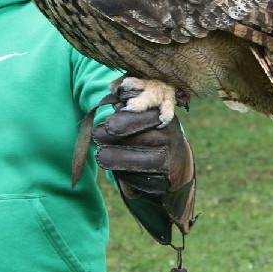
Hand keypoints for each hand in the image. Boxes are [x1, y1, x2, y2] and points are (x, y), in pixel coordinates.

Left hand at [93, 94, 196, 242]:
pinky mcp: (165, 181)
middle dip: (118, 140)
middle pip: (145, 139)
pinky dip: (128, 178)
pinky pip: (146, 181)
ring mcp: (170, 161)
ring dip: (119, 159)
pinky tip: (116, 171)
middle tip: (97, 138)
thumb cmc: (149, 131)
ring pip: (144, 162)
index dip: (127, 120)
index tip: (108, 124)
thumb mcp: (143, 114)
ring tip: (100, 156)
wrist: (175, 162)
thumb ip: (129, 102)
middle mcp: (171, 138)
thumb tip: (112, 90)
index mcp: (164, 118)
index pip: (147, 117)